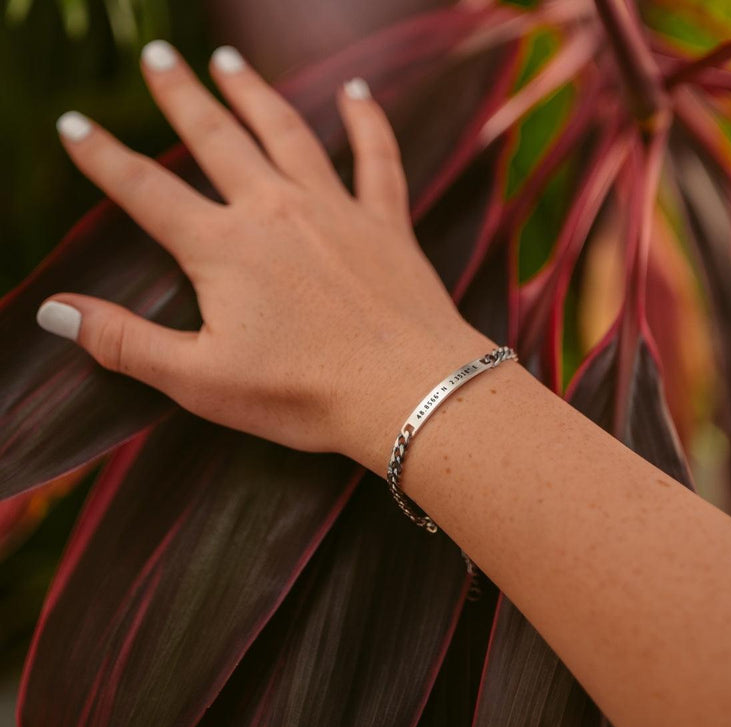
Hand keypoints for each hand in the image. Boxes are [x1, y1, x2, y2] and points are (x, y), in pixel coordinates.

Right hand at [37, 41, 496, 473]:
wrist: (407, 394)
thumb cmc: (304, 395)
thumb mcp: (201, 381)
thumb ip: (126, 342)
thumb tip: (55, 309)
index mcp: (224, 250)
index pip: (146, 191)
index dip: (103, 158)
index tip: (74, 125)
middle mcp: (277, 212)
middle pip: (217, 139)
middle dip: (182, 97)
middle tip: (160, 58)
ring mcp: (336, 211)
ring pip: (288, 133)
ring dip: (255, 93)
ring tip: (229, 61)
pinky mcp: (386, 224)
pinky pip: (378, 158)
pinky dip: (368, 122)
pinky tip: (359, 93)